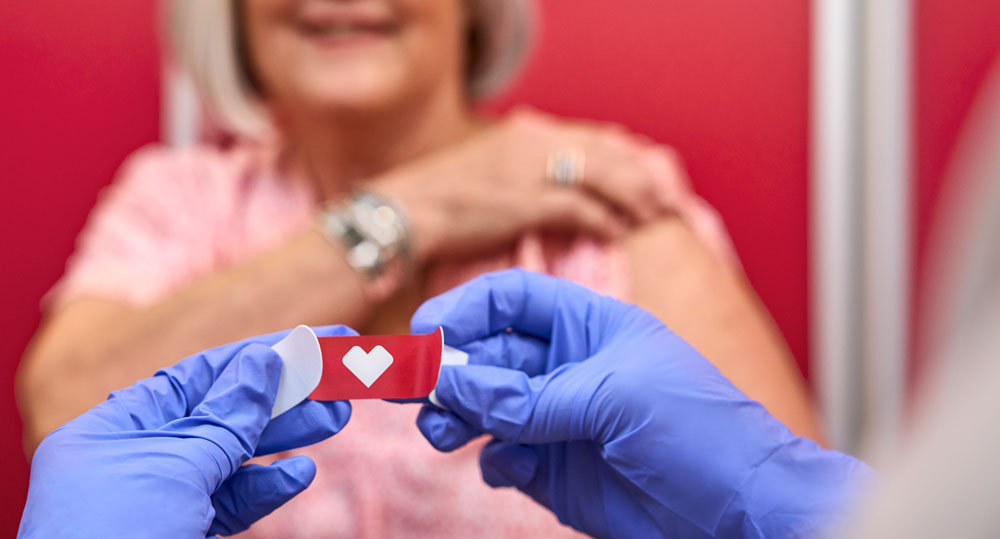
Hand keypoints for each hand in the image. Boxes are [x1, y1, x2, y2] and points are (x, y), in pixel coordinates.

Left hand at [18, 326, 354, 537]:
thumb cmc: (114, 533)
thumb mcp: (177, 466)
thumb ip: (226, 416)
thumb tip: (262, 361)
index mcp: (119, 428)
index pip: (200, 376)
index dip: (259, 356)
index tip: (311, 342)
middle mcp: (141, 457)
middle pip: (226, 414)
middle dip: (285, 397)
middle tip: (339, 379)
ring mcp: (166, 499)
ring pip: (238, 458)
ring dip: (288, 437)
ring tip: (337, 416)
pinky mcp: (187, 532)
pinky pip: (236, 502)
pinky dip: (270, 488)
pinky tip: (302, 473)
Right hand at [372, 109, 683, 260]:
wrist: (404, 212)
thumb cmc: (442, 200)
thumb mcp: (489, 171)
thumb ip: (525, 170)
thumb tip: (556, 187)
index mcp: (526, 132)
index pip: (594, 137)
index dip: (628, 157)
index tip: (649, 176)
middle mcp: (534, 142)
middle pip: (609, 152)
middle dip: (644, 176)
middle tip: (670, 200)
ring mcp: (532, 169)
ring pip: (605, 176)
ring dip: (635, 197)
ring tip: (657, 217)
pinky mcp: (527, 201)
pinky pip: (583, 208)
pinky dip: (607, 220)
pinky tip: (622, 233)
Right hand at [412, 269, 871, 537]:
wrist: (743, 511)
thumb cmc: (700, 431)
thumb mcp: (613, 396)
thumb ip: (528, 394)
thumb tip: (452, 381)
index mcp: (590, 326)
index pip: (513, 300)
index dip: (466, 309)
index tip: (425, 333)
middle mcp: (568, 369)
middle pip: (488, 355)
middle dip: (448, 369)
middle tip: (410, 391)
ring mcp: (560, 422)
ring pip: (485, 408)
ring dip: (456, 415)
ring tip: (443, 431)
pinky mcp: (557, 472)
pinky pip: (502, 458)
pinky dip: (491, 460)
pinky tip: (504, 466)